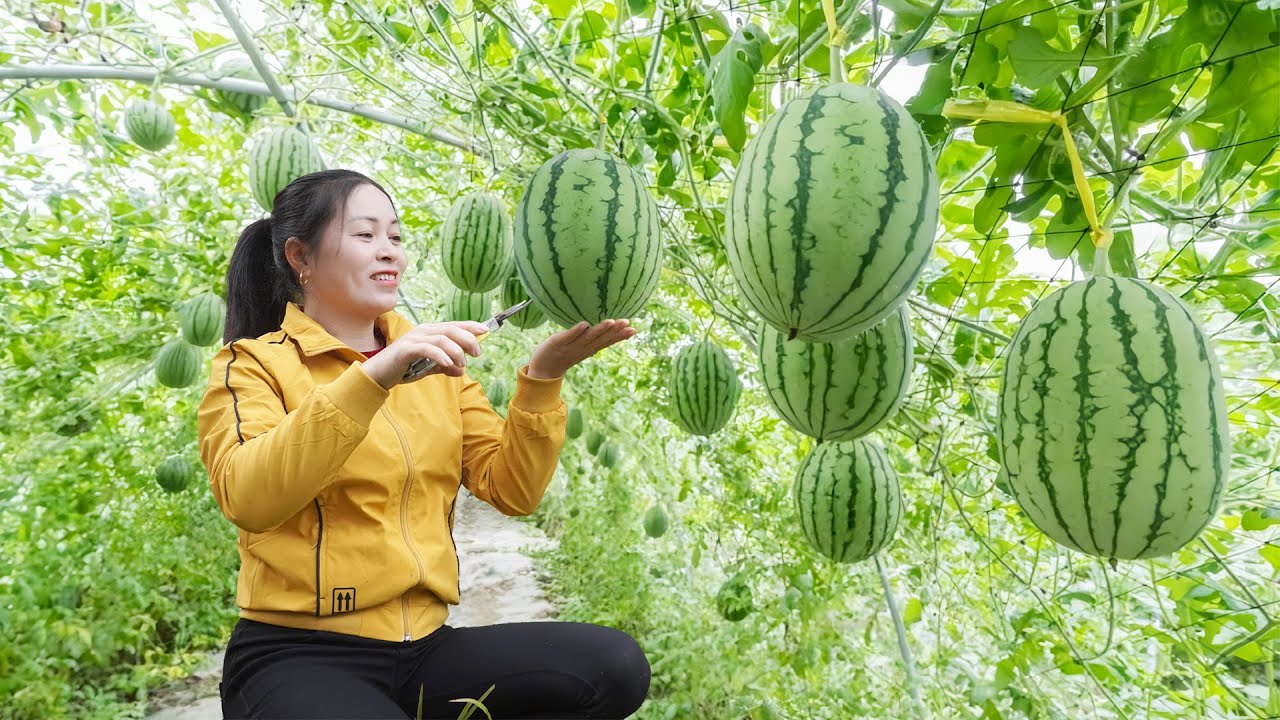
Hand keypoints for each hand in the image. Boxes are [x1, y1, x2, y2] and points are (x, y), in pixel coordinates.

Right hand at [361, 321, 489, 389]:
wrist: (379, 374)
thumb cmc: (403, 368)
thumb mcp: (428, 368)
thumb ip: (445, 367)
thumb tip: (461, 370)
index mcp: (430, 332)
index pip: (454, 325)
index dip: (471, 326)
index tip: (486, 330)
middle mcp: (423, 331)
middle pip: (451, 329)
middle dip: (468, 339)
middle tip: (477, 353)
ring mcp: (414, 338)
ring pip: (441, 338)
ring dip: (456, 350)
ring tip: (462, 363)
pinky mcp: (406, 349)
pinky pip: (427, 349)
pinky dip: (440, 356)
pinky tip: (449, 364)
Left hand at [527, 319, 637, 378]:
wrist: (544, 368)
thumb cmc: (564, 354)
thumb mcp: (582, 348)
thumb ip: (594, 338)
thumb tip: (608, 327)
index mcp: (589, 348)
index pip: (607, 341)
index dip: (621, 336)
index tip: (634, 329)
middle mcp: (583, 348)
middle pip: (601, 339)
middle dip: (615, 331)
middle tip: (627, 322)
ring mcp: (571, 346)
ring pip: (588, 337)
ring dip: (600, 330)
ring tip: (611, 321)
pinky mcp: (558, 343)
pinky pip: (568, 337)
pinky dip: (576, 331)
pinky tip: (585, 324)